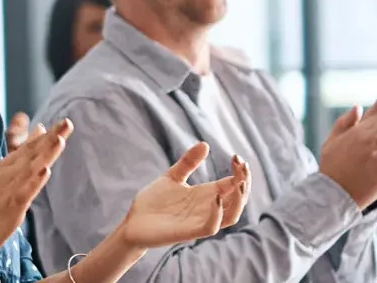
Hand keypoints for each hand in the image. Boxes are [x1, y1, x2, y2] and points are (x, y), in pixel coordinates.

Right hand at [0, 119, 71, 221]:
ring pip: (31, 168)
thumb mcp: (6, 175)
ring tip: (59, 139)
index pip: (31, 147)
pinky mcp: (10, 206)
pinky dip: (34, 181)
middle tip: (67, 122)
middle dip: (51, 138)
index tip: (66, 121)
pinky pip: (24, 192)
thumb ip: (24, 153)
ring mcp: (9, 188)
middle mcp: (8, 173)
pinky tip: (45, 170)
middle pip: (33, 153)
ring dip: (45, 153)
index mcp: (8, 166)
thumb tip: (40, 129)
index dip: (49, 134)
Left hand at [115, 143, 250, 247]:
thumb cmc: (153, 202)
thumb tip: (205, 143)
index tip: (236, 156)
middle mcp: (207, 208)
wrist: (132, 222)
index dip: (240, 171)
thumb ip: (188, 162)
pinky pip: (211, 227)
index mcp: (206, 194)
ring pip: (232, 216)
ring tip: (238, 181)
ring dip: (239, 200)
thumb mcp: (172, 177)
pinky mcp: (188, 232)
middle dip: (244, 183)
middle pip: (238, 200)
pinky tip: (216, 198)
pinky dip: (217, 214)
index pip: (233, 184)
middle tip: (242, 165)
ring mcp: (200, 221)